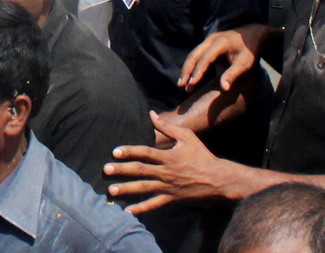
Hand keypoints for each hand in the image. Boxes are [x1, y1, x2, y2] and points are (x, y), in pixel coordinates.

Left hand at [104, 112, 227, 212]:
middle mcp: (166, 172)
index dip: (130, 151)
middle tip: (106, 169)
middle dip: (122, 170)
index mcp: (169, 157)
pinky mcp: (172, 198)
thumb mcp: (187, 137)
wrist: (218, 179)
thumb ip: (167, 126)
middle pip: (141, 171)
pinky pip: (154, 204)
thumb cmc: (202, 155)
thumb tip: (151, 114)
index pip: (145, 153)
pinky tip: (128, 211)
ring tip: (111, 190)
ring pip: (144, 188)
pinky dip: (141, 208)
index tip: (115, 152)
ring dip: (127, 189)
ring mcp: (168, 187)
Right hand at [178, 25, 269, 92]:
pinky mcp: (207, 43)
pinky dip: (191, 65)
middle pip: (194, 55)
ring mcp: (208, 40)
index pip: (205, 58)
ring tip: (181, 83)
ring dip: (187, 69)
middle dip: (186, 70)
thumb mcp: (245, 63)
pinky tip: (188, 75)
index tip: (192, 84)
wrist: (252, 35)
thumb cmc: (249, 51)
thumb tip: (224, 89)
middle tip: (180, 85)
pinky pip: (196, 54)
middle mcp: (211, 39)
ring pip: (193, 54)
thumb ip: (233, 74)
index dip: (198, 71)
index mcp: (220, 43)